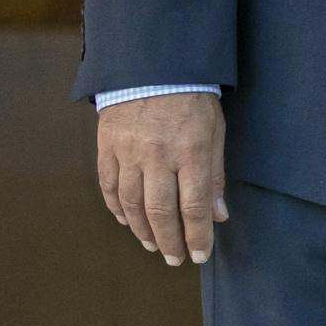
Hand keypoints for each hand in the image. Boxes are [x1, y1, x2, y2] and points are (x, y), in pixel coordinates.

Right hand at [97, 92, 226, 264]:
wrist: (152, 67)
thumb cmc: (192, 98)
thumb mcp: (215, 131)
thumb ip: (214, 174)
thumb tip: (218, 215)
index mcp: (190, 151)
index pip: (194, 206)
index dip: (197, 235)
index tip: (200, 255)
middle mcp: (157, 156)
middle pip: (161, 211)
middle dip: (170, 241)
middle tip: (176, 259)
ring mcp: (128, 153)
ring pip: (133, 205)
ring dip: (143, 230)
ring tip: (155, 245)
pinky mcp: (107, 149)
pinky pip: (110, 187)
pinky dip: (118, 209)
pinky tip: (128, 221)